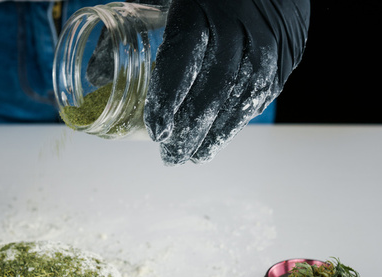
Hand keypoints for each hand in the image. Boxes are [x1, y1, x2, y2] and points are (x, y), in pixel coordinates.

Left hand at [144, 0, 309, 163]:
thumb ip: (128, 32)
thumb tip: (94, 75)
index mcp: (202, 3)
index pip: (184, 57)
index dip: (169, 98)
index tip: (157, 130)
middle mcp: (240, 23)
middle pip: (215, 86)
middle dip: (192, 129)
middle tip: (171, 156)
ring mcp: (269, 39)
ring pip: (243, 96)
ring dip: (217, 134)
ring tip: (195, 156)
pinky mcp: (287, 53)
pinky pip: (263, 93)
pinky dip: (239, 118)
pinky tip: (221, 135)